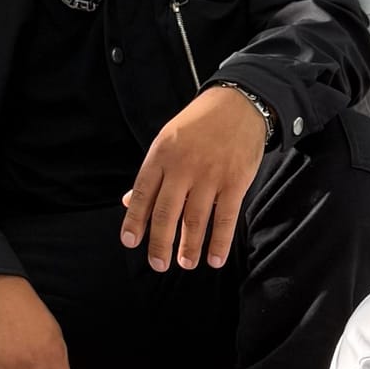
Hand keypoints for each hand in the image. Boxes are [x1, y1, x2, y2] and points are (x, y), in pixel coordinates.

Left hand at [121, 84, 267, 271]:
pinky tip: (215, 258)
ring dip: (189, 247)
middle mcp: (183, 167)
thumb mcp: (167, 140)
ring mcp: (210, 175)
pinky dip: (219, 242)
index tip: (130, 242)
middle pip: (166, 213)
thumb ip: (152, 172)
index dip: (135, 221)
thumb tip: (130, 202)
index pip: (143, 194)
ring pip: (195, 220)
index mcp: (162, 155)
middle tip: (157, 264)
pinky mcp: (235, 182)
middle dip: (160, 243)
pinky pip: (225, 218)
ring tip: (185, 264)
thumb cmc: (200, 123)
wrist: (239, 104)